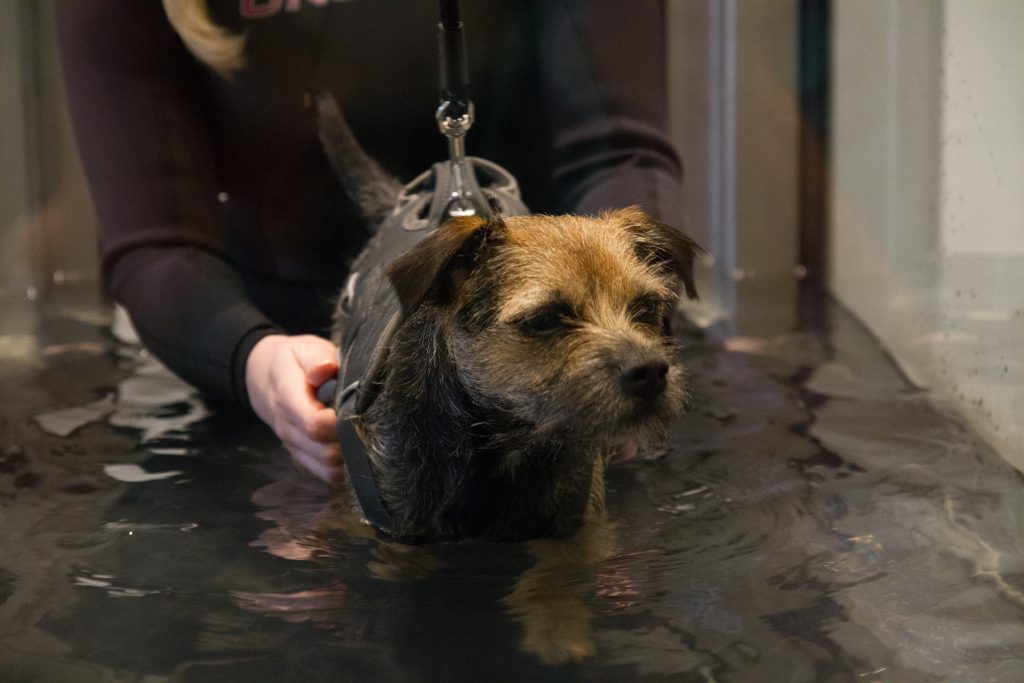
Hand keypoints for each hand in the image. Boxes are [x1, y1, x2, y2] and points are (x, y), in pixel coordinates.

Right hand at [245, 334, 343, 482]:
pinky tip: (349, 445)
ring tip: (355, 430)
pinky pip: (326, 474)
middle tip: (360, 418)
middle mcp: (287, 427)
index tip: (352, 407)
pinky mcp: (301, 456)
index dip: (338, 422)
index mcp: (287, 397)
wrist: (266, 379)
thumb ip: (316, 358)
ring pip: (327, 468)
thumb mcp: (304, 348)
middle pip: (325, 451)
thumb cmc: (295, 361)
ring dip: (348, 455)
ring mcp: (293, 445)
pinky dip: (343, 466)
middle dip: (349, 439)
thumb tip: (326, 369)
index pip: (314, 423)